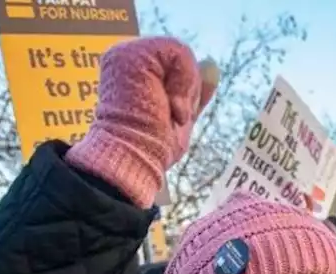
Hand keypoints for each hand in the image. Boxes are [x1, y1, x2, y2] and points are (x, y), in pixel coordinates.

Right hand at [65, 37, 218, 206]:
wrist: (134, 158)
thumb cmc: (152, 147)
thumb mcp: (180, 115)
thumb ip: (192, 90)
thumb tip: (210, 64)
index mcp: (131, 73)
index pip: (174, 65)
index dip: (184, 91)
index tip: (173, 117)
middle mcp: (124, 59)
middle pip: (180, 58)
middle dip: (186, 91)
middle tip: (170, 116)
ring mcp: (125, 54)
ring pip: (181, 54)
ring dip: (185, 89)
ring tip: (168, 111)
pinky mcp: (131, 54)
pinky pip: (179, 51)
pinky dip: (184, 82)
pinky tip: (169, 103)